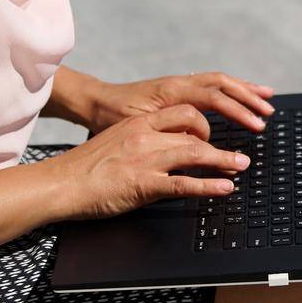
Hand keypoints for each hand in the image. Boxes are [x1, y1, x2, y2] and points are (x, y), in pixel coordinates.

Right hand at [50, 106, 250, 220]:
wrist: (60, 184)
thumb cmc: (85, 167)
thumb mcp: (116, 141)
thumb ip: (142, 140)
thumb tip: (166, 146)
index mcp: (139, 124)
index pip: (183, 113)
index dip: (205, 124)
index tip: (214, 135)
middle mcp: (145, 136)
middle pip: (194, 133)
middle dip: (219, 144)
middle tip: (236, 156)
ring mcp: (146, 160)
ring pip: (196, 153)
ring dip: (224, 161)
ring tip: (241, 167)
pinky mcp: (144, 184)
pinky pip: (184, 184)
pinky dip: (210, 186)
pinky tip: (224, 189)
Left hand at [84, 71, 275, 135]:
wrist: (92, 101)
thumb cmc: (109, 116)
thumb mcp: (134, 124)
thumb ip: (166, 131)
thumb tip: (197, 141)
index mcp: (171, 90)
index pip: (214, 98)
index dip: (238, 111)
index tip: (255, 125)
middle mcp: (178, 83)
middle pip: (222, 84)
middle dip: (248, 98)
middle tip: (268, 112)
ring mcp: (179, 84)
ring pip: (219, 81)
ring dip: (244, 90)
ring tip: (266, 98)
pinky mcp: (177, 89)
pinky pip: (210, 85)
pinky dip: (229, 90)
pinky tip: (240, 96)